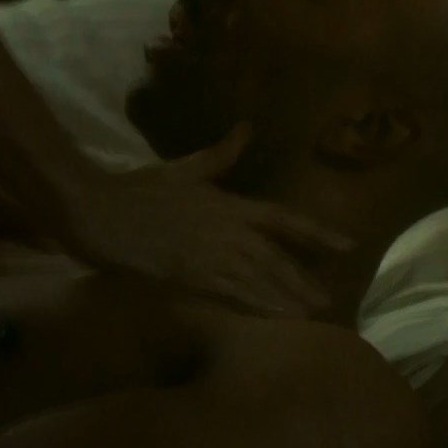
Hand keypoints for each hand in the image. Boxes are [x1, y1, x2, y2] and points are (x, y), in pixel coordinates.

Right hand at [58, 125, 353, 317]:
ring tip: (312, 315)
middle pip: (276, 259)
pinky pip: (232, 295)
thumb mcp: (182, 169)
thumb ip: (219, 155)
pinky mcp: (190, 277)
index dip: (317, 232)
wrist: (98, 210)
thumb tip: (246, 129)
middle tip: (329, 301)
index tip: (348, 245)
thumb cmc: (137, 189)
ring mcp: (209, 256)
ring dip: (287, 298)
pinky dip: (257, 307)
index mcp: (227, 204)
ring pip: (259, 280)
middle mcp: (227, 231)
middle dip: (303, 280)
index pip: (283, 219)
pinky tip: (275, 319)